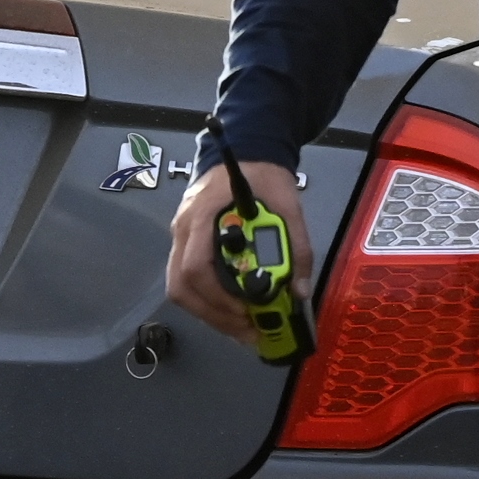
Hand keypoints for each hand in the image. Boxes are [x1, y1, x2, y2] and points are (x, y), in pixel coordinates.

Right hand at [163, 159, 312, 344]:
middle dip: (214, 315)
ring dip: (209, 314)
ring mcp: (180, 235)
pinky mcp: (186, 243)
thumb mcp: (288, 206)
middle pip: (181, 285)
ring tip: (242, 327)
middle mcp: (184, 228)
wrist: (248, 148)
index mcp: (204, 215)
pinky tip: (232, 310)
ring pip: (180, 288)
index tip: (247, 312)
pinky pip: (187, 280)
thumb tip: (299, 292)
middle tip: (247, 330)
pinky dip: (208, 302)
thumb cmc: (263, 176)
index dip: (218, 297)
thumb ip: (296, 248)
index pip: (196, 266)